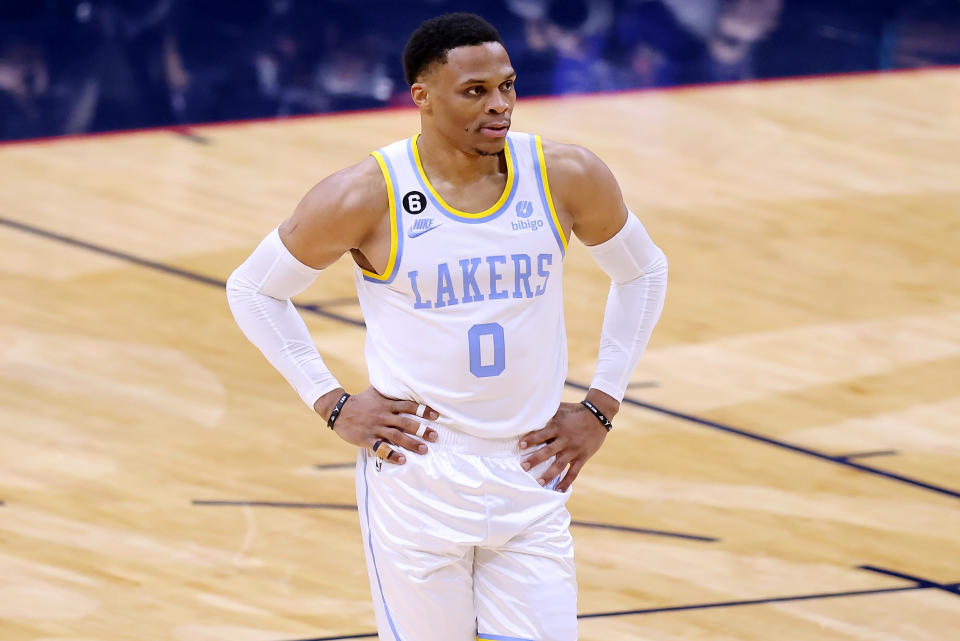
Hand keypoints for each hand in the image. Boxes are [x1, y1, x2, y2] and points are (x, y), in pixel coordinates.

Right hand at [315, 387, 438, 464]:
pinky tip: (402, 460)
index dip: (423, 410)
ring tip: (424, 450)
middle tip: (435, 436)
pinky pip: (381, 448)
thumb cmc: (361, 401)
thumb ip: (390, 392)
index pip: (408, 406)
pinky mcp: (367, 439)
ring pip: (396, 436)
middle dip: (421, 430)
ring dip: (411, 443)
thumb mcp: (376, 393)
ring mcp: (375, 428)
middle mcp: (383, 416)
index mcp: (387, 404)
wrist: (338, 410)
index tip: (436, 416)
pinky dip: (392, 454)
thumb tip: (405, 381)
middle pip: (405, 423)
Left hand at [519, 391, 617, 492]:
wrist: (598, 415)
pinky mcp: (582, 457)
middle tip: (523, 467)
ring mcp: (574, 450)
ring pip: (559, 465)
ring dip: (548, 475)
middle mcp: (565, 440)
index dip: (531, 440)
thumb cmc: (575, 410)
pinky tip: (558, 490)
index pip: (541, 434)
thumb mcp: (560, 408)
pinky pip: (573, 472)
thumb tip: (530, 413)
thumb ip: (547, 413)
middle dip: (534, 460)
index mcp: (557, 427)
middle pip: (547, 452)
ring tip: (539, 483)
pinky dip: (566, 482)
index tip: (520, 445)